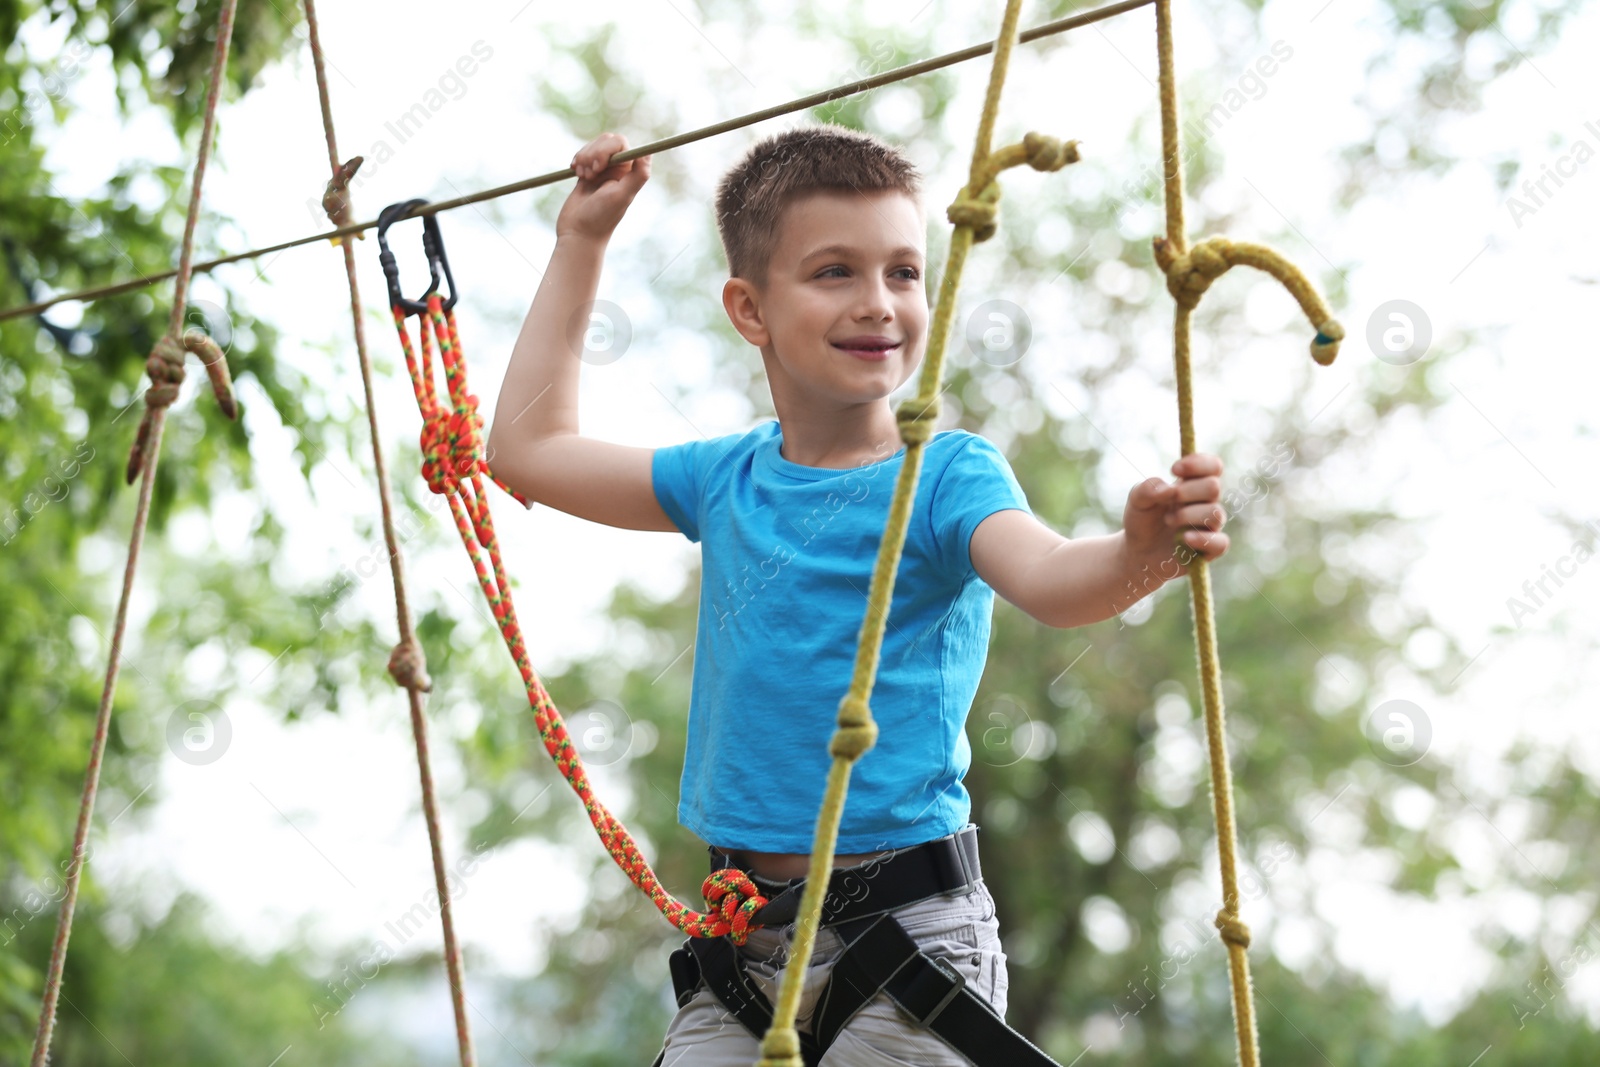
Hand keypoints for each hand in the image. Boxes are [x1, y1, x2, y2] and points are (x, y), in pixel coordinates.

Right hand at [556, 132, 652, 242]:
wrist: (579, 233)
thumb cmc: (602, 217)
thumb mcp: (622, 196)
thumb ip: (639, 175)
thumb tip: (648, 152)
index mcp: (630, 172)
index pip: (622, 144)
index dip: (609, 148)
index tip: (601, 165)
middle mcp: (618, 169)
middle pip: (607, 140)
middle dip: (594, 153)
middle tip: (591, 174)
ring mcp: (602, 170)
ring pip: (593, 146)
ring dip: (585, 157)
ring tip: (583, 177)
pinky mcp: (587, 172)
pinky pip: (583, 154)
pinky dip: (578, 160)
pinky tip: (576, 173)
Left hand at [1122, 453, 1228, 577]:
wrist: (1137, 553)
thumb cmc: (1142, 521)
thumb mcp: (1136, 500)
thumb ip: (1148, 488)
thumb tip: (1169, 490)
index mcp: (1193, 485)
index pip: (1213, 466)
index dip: (1199, 464)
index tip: (1174, 469)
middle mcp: (1206, 503)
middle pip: (1213, 487)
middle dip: (1187, 491)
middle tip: (1169, 499)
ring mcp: (1210, 526)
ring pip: (1215, 513)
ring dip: (1187, 515)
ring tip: (1168, 520)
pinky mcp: (1209, 550)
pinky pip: (1220, 543)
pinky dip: (1203, 539)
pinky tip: (1184, 539)